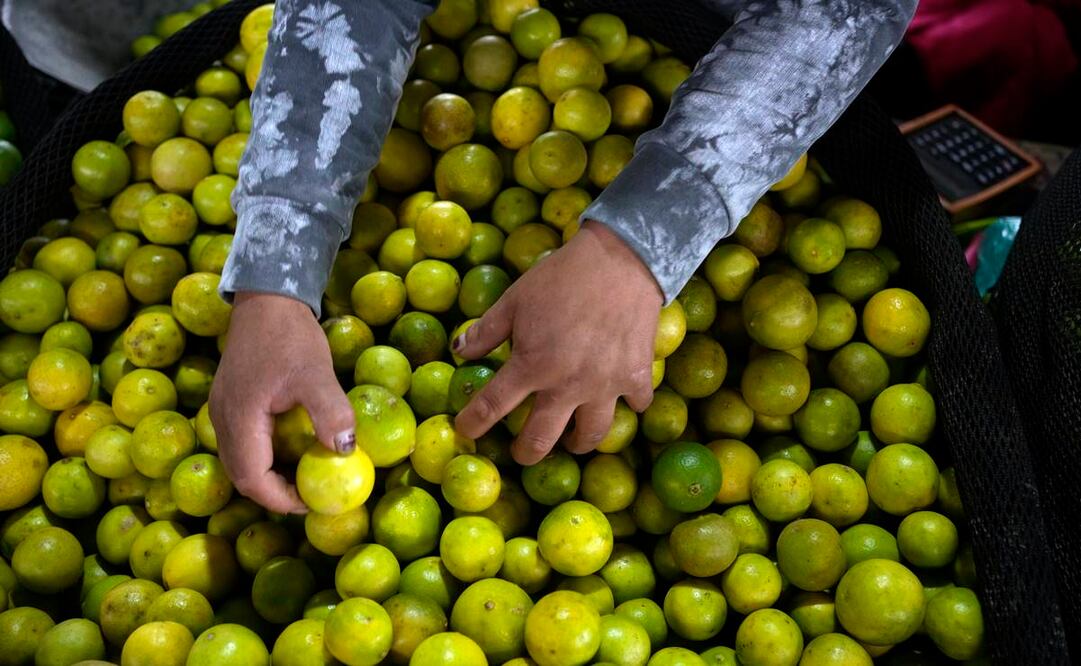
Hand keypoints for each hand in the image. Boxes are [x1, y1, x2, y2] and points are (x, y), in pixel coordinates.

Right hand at [209, 292, 355, 513]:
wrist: (267, 298)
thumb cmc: (289, 335)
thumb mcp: (316, 373)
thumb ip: (329, 411)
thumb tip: (345, 451)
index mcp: (238, 419)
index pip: (252, 479)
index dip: (281, 499)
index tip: (313, 503)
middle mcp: (222, 420)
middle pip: (244, 475)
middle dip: (277, 492)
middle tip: (313, 495)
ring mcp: (224, 410)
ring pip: (243, 460)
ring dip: (272, 475)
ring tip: (308, 475)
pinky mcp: (232, 401)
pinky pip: (246, 442)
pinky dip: (269, 455)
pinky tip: (296, 448)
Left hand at [453, 221, 662, 464]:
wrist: (621, 260)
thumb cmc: (561, 277)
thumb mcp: (515, 299)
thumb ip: (487, 330)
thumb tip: (460, 351)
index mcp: (531, 366)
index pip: (491, 407)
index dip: (472, 424)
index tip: (466, 430)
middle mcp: (566, 385)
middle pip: (540, 441)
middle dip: (525, 453)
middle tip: (522, 451)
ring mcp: (605, 386)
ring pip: (590, 436)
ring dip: (576, 442)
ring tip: (571, 438)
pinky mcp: (636, 377)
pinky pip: (634, 406)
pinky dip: (628, 406)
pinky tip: (619, 397)